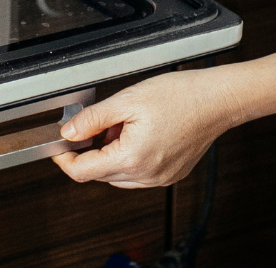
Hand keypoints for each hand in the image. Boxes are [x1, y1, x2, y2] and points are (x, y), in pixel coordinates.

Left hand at [52, 70, 242, 187]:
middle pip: (99, 175)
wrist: (217, 100)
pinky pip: (137, 174)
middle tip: (96, 123)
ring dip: (110, 154)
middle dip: (90, 151)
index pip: (83, 172)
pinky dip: (128, 157)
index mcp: (132, 158)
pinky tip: (137, 133)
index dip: (64, 159)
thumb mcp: (126, 100)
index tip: (58, 147)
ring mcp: (160, 178)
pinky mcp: (170, 175)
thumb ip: (92, 119)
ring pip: (118, 175)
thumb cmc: (180, 96)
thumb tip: (68, 132)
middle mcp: (147, 175)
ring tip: (122, 124)